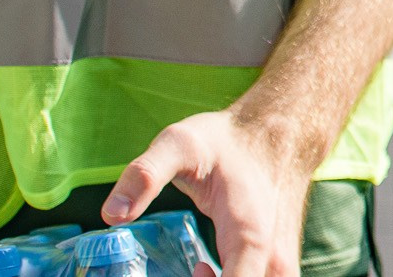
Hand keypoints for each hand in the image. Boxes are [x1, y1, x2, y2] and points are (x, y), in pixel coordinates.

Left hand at [106, 107, 309, 276]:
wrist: (279, 130)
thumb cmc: (228, 141)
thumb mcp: (181, 145)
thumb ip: (146, 175)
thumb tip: (112, 215)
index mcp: (250, 238)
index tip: (188, 270)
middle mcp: (273, 259)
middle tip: (187, 267)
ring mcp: (281, 264)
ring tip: (195, 269)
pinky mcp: (278, 266)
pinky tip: (206, 272)